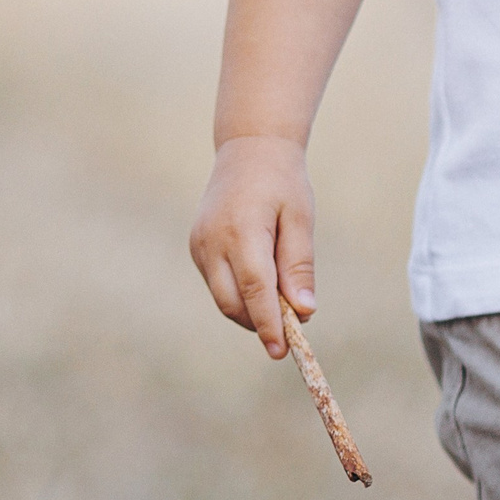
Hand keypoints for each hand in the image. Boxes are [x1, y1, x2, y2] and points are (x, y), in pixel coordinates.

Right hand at [190, 135, 316, 356]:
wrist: (249, 148)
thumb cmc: (282, 182)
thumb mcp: (300, 219)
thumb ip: (299, 265)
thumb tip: (304, 311)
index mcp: (241, 230)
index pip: (255, 290)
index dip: (268, 324)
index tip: (283, 351)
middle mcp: (212, 241)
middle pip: (233, 302)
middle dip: (260, 322)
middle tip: (290, 329)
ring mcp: (199, 244)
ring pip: (223, 297)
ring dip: (250, 309)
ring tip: (280, 300)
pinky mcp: (195, 246)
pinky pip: (217, 283)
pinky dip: (238, 293)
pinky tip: (261, 282)